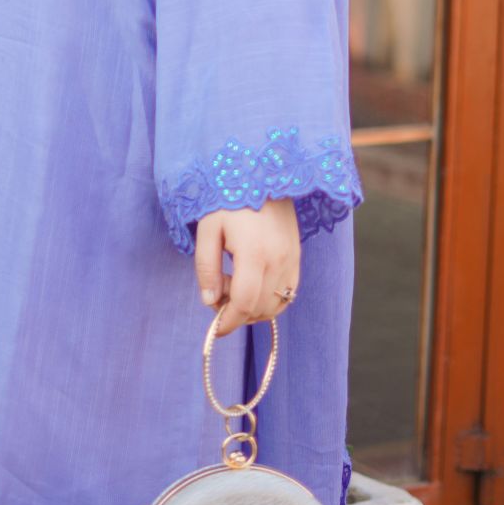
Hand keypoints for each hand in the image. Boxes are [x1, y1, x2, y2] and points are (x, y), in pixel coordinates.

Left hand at [194, 199, 300, 338]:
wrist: (262, 174)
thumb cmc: (229, 199)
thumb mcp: (208, 229)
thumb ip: (206, 267)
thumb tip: (210, 300)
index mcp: (254, 253)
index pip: (244, 304)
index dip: (229, 322)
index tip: (215, 329)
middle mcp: (279, 261)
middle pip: (260, 309)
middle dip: (237, 313)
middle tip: (219, 291)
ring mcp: (292, 260)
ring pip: (276, 305)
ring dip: (254, 308)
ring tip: (234, 283)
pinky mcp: (297, 257)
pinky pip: (288, 294)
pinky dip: (270, 300)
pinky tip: (252, 284)